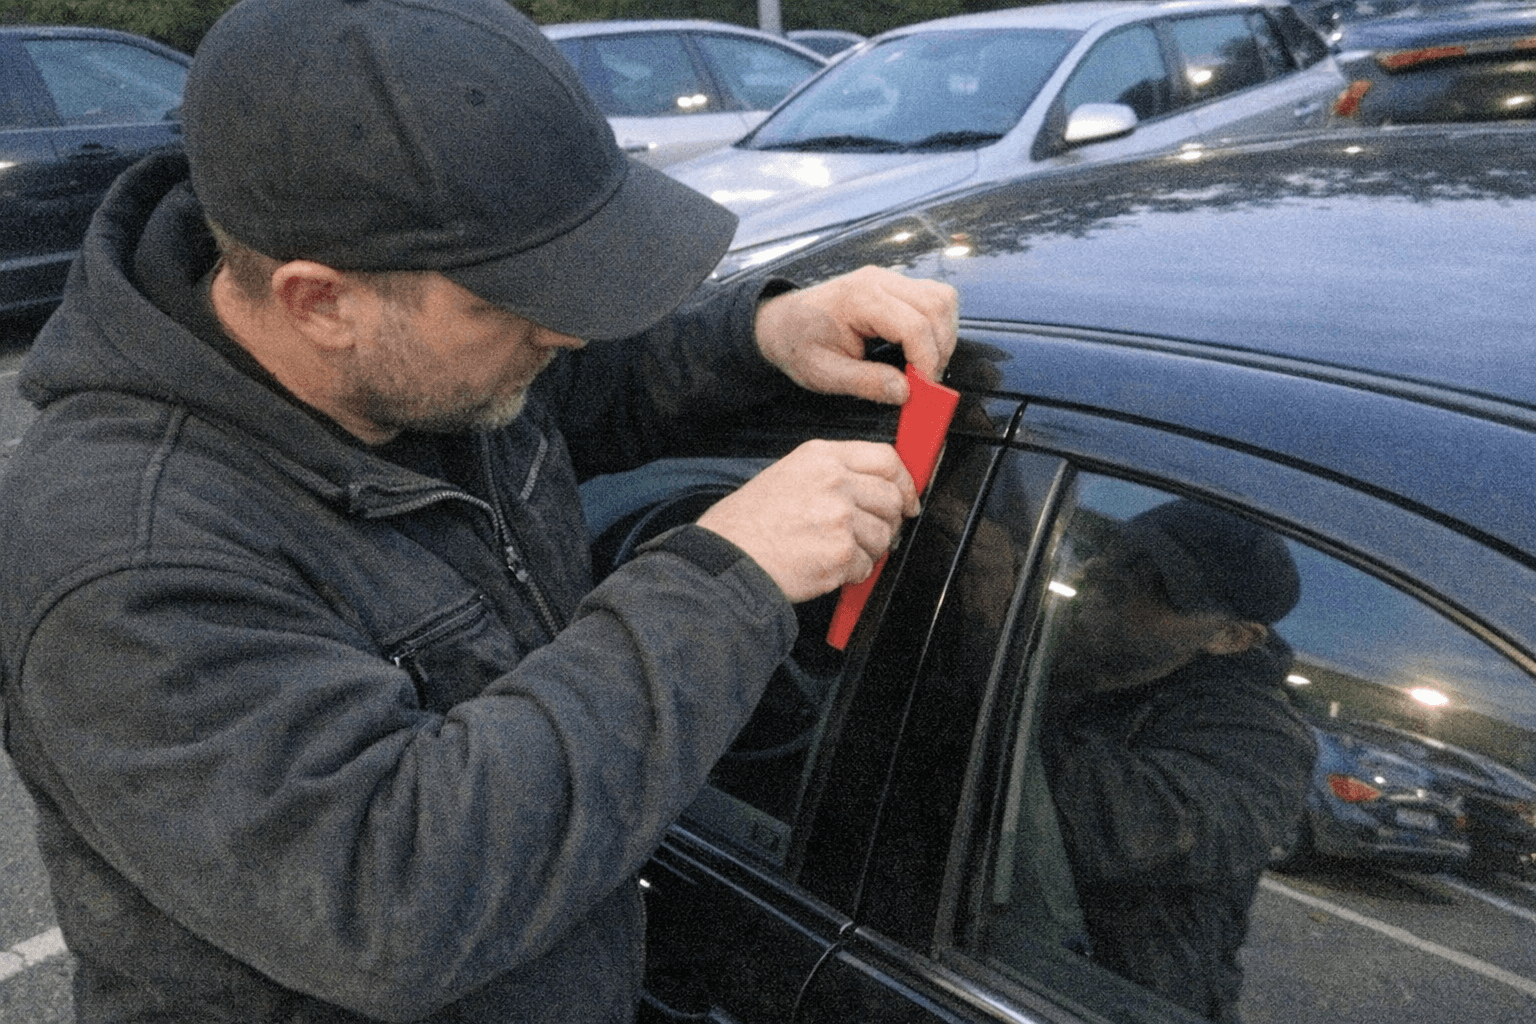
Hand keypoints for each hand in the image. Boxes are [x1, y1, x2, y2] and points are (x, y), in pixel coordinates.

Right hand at [696, 440, 919, 603]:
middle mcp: (835, 482)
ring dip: (868, 551)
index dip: (904, 481)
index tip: (907, 497)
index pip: (885, 458)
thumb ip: (832, 475)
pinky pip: (867, 566)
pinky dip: (852, 574)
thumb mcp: (787, 475)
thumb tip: (872, 488)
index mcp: (821, 457)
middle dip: (889, 520)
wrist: (728, 559)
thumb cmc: (747, 524)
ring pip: (884, 535)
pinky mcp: (841, 553)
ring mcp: (840, 518)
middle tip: (873, 533)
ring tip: (836, 553)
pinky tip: (826, 567)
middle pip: (892, 497)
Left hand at [754, 266, 957, 404]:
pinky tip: (921, 347)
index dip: (927, 360)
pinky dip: (937, 323)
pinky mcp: (894, 285)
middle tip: (926, 380)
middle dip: (940, 347)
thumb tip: (905, 392)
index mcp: (859, 299)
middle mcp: (878, 280)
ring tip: (924, 365)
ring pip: (942, 297)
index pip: (914, 325)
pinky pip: (933, 296)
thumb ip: (866, 383)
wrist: (780, 322)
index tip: (923, 388)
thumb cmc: (798, 345)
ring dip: (944, 334)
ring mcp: (888, 279)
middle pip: (937, 305)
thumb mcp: (824, 374)